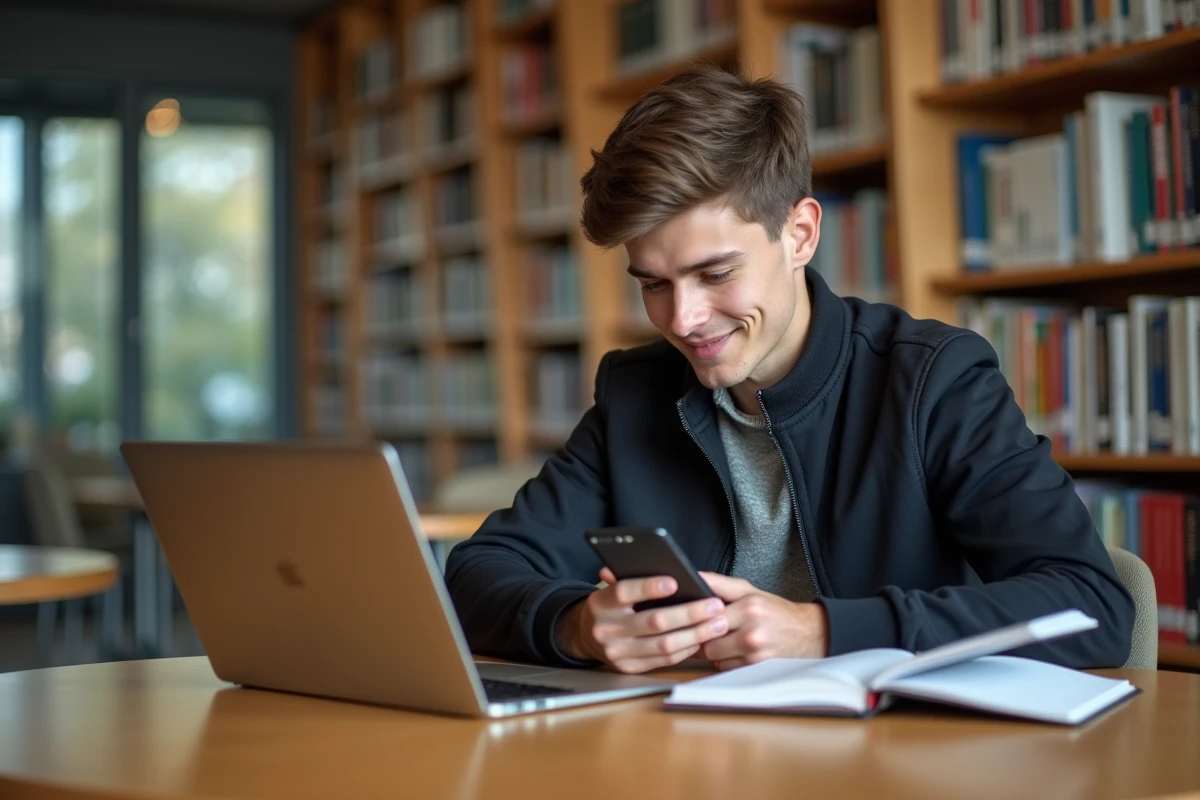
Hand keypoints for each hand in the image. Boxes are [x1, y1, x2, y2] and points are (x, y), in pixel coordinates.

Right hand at [555, 568, 729, 673]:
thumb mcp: (612, 588)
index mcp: (601, 603)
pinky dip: (687, 648)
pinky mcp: (630, 668)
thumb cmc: (610, 606)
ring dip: (696, 634)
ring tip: (718, 623)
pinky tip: (702, 638)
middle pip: (653, 621)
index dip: (649, 587)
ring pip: (664, 644)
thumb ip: (631, 578)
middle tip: (714, 605)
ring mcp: (618, 652)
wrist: (586, 636)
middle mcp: (606, 629)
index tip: (676, 581)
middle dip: (689, 613)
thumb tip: (660, 563)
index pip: (624, 592)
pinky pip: (664, 660)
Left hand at [698, 572, 827, 670]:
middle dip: (705, 638)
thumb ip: (719, 584)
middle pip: (707, 643)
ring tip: (725, 640)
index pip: (705, 618)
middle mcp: (752, 633)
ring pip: (714, 658)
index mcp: (748, 608)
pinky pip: (726, 669)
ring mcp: (755, 654)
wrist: (808, 633)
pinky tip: (735, 651)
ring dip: (715, 652)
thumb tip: (694, 576)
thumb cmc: (775, 611)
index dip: (695, 619)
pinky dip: (726, 661)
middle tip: (709, 630)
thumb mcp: (749, 590)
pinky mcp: (757, 670)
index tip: (691, 617)